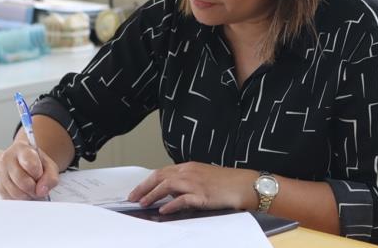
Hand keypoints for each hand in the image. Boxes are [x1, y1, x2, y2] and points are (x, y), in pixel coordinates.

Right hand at [0, 139, 59, 199]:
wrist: (29, 164)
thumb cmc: (39, 164)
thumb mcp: (50, 167)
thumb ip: (50, 178)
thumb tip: (40, 191)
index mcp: (21, 148)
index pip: (28, 162)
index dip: (37, 173)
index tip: (40, 174)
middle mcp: (7, 158)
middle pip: (21, 180)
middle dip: (34, 188)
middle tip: (39, 187)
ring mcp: (1, 173)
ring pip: (15, 192)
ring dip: (28, 196)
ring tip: (33, 190)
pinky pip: (10, 199)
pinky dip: (21, 200)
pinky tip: (25, 193)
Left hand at [127, 162, 257, 213]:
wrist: (245, 185)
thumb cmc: (226, 183)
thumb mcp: (203, 177)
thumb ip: (186, 182)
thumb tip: (170, 192)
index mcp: (189, 167)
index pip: (162, 172)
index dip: (147, 182)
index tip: (137, 191)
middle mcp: (190, 172)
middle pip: (160, 176)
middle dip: (143, 187)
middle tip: (132, 198)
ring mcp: (195, 183)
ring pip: (167, 185)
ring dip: (152, 195)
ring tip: (143, 203)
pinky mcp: (202, 195)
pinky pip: (182, 199)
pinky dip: (170, 204)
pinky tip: (163, 210)